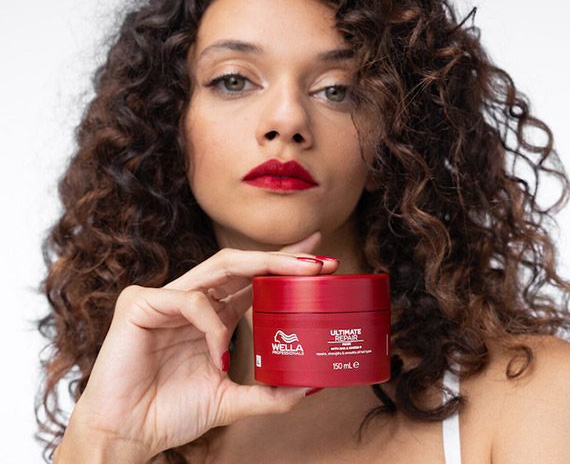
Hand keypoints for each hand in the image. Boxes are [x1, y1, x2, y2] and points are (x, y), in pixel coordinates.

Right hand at [57, 232, 337, 461]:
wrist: (126, 436)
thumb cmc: (171, 413)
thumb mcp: (230, 400)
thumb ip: (269, 394)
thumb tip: (310, 387)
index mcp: (215, 315)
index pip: (254, 280)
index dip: (285, 265)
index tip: (321, 259)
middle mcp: (195, 300)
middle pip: (242, 264)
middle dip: (283, 258)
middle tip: (320, 261)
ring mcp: (167, 298)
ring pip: (219, 266)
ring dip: (263, 266)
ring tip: (300, 274)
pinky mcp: (140, 304)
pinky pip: (189, 301)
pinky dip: (212, 325)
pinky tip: (218, 354)